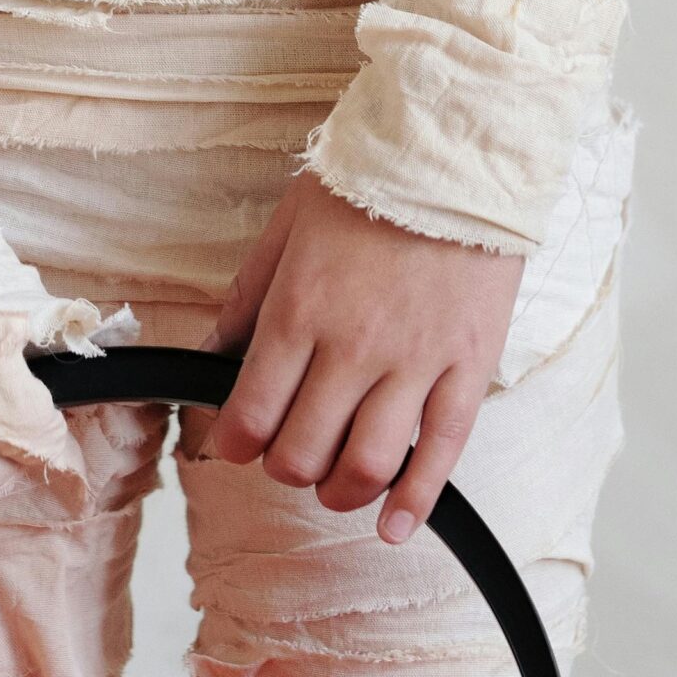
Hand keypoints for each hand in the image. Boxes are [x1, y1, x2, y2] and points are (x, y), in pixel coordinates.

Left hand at [203, 173, 522, 541]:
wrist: (457, 150)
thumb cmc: (368, 185)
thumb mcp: (285, 232)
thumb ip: (246, 302)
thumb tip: (208, 356)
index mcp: (298, 314)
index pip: (248, 417)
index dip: (233, 446)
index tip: (237, 443)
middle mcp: (351, 348)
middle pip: (301, 455)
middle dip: (286, 469)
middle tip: (291, 455)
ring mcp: (414, 362)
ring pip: (365, 466)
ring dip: (340, 493)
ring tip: (336, 485)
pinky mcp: (468, 367)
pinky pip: (441, 453)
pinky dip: (415, 502)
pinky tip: (394, 526)